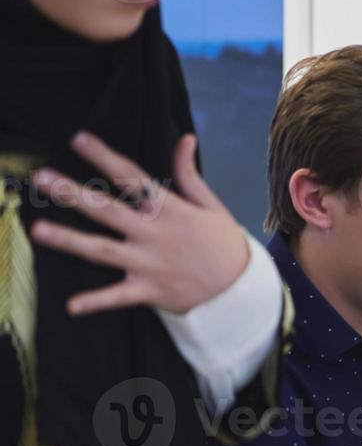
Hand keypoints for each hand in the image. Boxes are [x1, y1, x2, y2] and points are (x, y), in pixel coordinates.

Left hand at [29, 131, 248, 315]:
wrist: (240, 289)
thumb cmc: (223, 243)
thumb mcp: (211, 205)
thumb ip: (189, 174)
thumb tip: (184, 139)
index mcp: (171, 210)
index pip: (132, 177)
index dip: (104, 157)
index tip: (79, 139)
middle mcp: (155, 234)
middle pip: (107, 210)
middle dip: (73, 193)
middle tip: (42, 178)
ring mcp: (150, 263)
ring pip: (103, 250)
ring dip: (70, 241)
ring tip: (38, 231)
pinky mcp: (149, 291)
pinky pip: (118, 297)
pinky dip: (96, 302)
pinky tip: (71, 306)